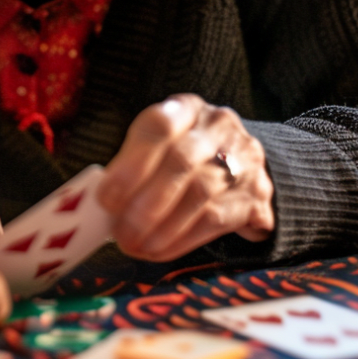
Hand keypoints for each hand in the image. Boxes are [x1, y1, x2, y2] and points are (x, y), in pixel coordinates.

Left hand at [97, 94, 274, 261]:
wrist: (242, 163)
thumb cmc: (183, 154)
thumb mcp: (158, 143)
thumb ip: (132, 163)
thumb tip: (101, 203)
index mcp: (186, 108)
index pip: (159, 126)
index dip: (130, 165)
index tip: (106, 199)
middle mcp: (219, 127)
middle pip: (181, 162)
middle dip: (145, 204)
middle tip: (121, 232)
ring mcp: (244, 160)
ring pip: (200, 195)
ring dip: (161, 227)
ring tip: (135, 245)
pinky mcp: (256, 196)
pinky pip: (216, 221)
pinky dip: (181, 239)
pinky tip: (158, 250)